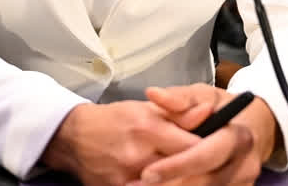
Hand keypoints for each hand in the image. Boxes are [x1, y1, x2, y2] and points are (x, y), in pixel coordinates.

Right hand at [40, 101, 200, 185]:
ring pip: (167, 183)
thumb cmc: (112, 120)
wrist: (73, 137)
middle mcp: (138, 154)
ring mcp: (127, 177)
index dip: (207, 149)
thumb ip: (178, 113)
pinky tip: (159, 178)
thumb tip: (207, 113)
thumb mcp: (145, 108)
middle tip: (198, 162)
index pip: (192, 146)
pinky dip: (157, 184)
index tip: (214, 148)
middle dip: (194, 166)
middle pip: (182, 168)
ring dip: (176, 178)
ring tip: (179, 170)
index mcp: (147, 127)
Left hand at [131, 84, 277, 185]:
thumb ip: (178, 98)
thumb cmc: (223, 109)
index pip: (205, 155)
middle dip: (171, 185)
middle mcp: (244, 164)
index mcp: (238, 136)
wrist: (255, 127)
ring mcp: (244, 182)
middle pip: (205, 182)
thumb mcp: (204, 95)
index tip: (147, 173)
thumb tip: (153, 94)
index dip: (176, 166)